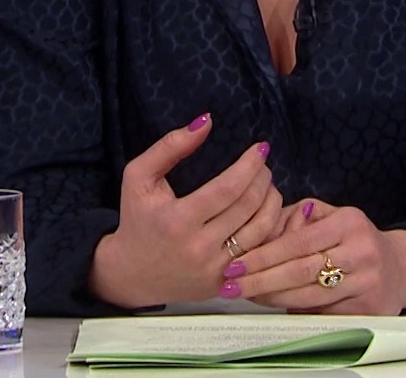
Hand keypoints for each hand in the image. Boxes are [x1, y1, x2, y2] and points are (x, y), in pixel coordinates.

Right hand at [87, 114, 282, 308]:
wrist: (132, 274)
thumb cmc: (136, 219)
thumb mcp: (139, 177)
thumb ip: (170, 146)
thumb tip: (206, 121)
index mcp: (177, 220)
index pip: (228, 188)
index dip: (250, 165)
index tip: (261, 148)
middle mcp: (198, 248)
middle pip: (248, 207)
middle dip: (264, 178)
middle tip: (264, 164)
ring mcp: (215, 270)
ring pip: (262, 230)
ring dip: (273, 201)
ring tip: (268, 185)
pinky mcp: (225, 284)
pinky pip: (260, 252)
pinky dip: (272, 229)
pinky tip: (268, 212)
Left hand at [233, 200, 405, 314]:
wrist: (401, 268)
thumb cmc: (355, 240)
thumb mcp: (333, 216)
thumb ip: (298, 217)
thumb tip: (261, 229)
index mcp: (349, 223)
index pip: (298, 241)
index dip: (264, 255)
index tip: (236, 264)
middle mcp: (361, 252)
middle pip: (300, 271)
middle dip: (260, 280)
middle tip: (231, 286)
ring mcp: (367, 283)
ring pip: (309, 296)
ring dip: (272, 298)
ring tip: (246, 296)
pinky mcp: (369, 310)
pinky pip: (322, 313)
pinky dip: (294, 310)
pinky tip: (274, 306)